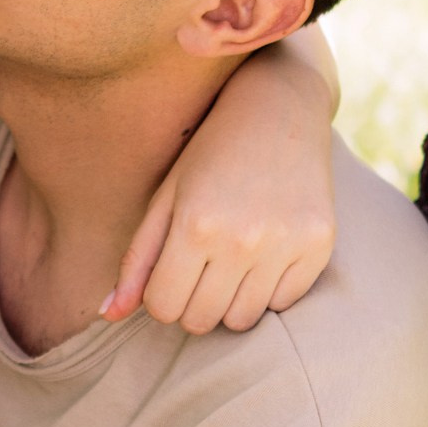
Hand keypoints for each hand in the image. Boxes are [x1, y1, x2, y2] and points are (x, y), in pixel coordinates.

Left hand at [106, 41, 337, 332]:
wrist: (279, 106)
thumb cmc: (209, 153)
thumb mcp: (166, 198)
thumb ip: (136, 261)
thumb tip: (108, 316)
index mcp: (195, 224)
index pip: (164, 308)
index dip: (161, 296)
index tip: (169, 273)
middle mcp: (243, 239)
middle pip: (202, 320)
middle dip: (192, 302)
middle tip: (199, 266)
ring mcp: (286, 243)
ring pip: (242, 320)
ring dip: (229, 301)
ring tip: (230, 260)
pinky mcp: (319, 245)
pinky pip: (283, 303)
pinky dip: (267, 290)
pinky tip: (264, 252)